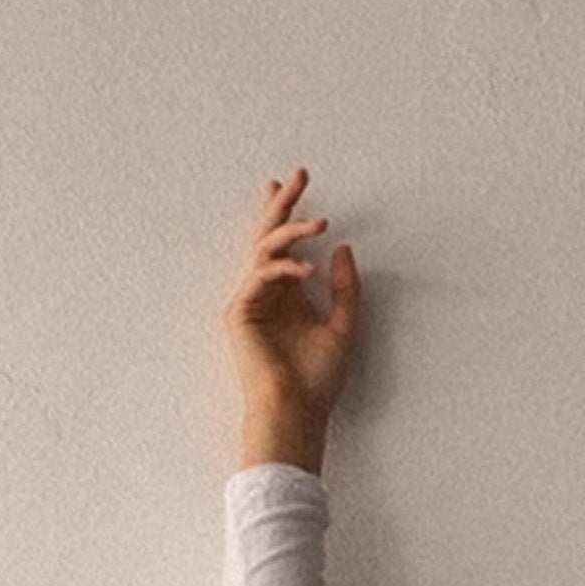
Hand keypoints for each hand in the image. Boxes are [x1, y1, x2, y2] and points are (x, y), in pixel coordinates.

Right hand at [225, 167, 359, 472]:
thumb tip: (343, 248)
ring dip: (291, 231)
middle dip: (283, 204)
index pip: (284, 245)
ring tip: (319, 222)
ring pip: (264, 249)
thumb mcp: (343, 326)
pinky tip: (309, 272)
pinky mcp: (238, 313)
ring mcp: (250, 301)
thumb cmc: (317, 381)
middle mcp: (266, 294)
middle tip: (299, 173)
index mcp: (287, 296)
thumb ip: (345, 288)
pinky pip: (260, 276)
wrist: (296, 412)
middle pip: (269, 236)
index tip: (294, 183)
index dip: (287, 213)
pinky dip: (284, 269)